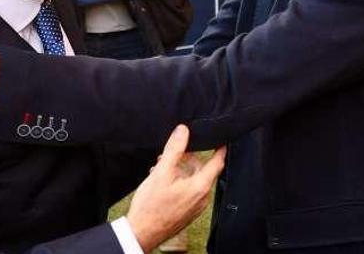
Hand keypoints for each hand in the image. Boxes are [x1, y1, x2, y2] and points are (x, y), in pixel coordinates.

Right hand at [126, 125, 225, 251]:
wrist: (142, 232)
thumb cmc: (151, 205)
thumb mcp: (161, 172)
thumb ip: (174, 150)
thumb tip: (183, 131)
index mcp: (200, 186)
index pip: (217, 163)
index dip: (219, 149)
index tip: (221, 139)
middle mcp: (202, 198)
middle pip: (202, 170)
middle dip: (189, 159)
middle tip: (173, 152)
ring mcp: (195, 207)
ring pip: (194, 180)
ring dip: (181, 170)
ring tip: (162, 166)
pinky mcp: (187, 212)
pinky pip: (189, 191)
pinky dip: (180, 182)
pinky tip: (162, 181)